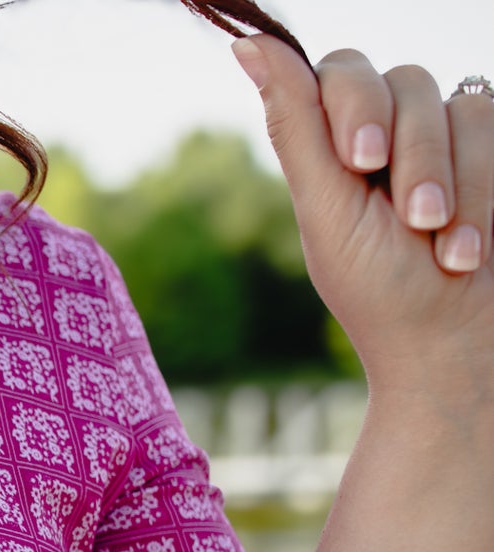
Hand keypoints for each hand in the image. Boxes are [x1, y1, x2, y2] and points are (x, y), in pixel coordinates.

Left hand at [232, 36, 492, 402]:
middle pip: (406, 81)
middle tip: (415, 222)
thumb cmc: (380, 291)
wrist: (453, 346)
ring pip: (462, 106)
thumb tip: (244, 44)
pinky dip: (488, 189)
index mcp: (336, 143)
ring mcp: (452, 138)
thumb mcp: (328, 211)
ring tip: (448, 250)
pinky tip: (473, 244)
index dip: (354, 102)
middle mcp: (395, 130)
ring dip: (457, 183)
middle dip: (413, 157)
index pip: (341, 70)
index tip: (360, 161)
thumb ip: (297, 126)